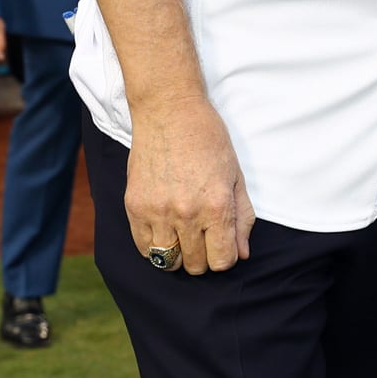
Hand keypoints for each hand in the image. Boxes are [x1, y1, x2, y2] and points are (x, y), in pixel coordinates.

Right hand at [126, 102, 255, 274]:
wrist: (169, 111)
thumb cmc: (208, 139)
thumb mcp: (235, 175)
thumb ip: (242, 217)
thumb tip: (242, 254)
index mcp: (216, 206)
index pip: (222, 260)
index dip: (226, 256)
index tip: (223, 244)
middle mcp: (186, 214)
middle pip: (196, 266)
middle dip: (204, 256)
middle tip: (203, 236)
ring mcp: (157, 212)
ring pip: (168, 262)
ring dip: (179, 254)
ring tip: (183, 234)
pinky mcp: (134, 208)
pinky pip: (144, 248)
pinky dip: (156, 247)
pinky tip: (164, 230)